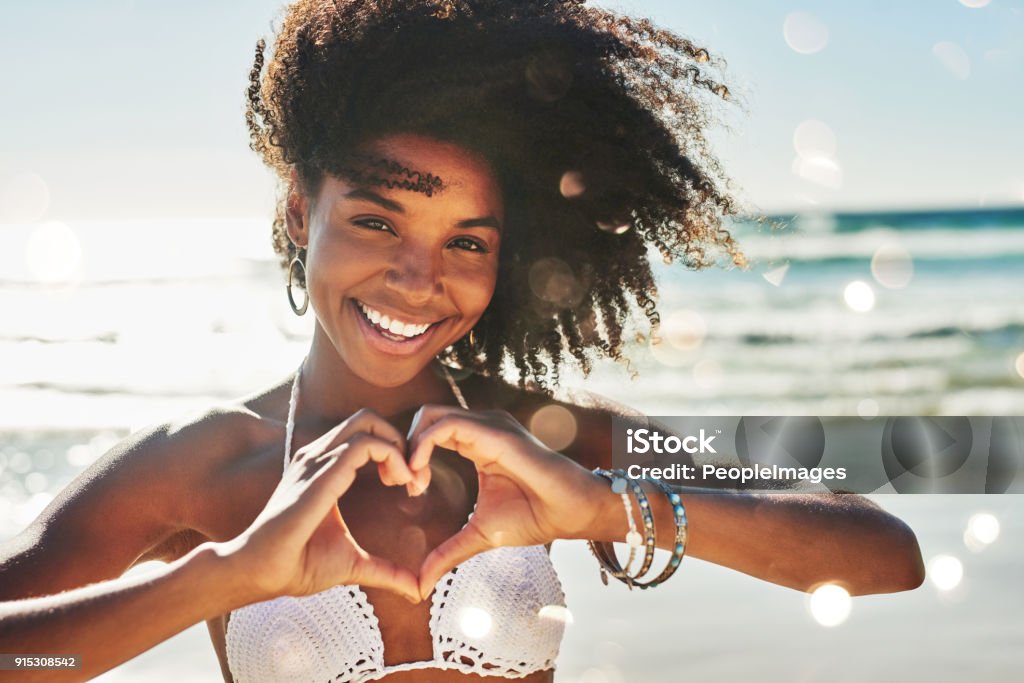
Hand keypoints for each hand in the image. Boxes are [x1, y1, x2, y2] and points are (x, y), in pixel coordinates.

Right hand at [222, 409, 420, 602]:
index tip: (410, 486)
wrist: (260, 574)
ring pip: (368, 422)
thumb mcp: (354, 563)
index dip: (396, 452)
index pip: (365, 435)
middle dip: (401, 440)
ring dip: (399, 447)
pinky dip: (392, 456)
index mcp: (324, 469)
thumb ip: (387, 571)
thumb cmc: (297, 566)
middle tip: (414, 478)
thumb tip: (417, 590)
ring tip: (407, 482)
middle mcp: (319, 457)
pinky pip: (363, 444)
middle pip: (368, 418)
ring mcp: (317, 461)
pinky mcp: (320, 473)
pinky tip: (398, 483)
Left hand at [407, 405, 609, 598]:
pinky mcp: (493, 432)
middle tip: (399, 483)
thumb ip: (447, 553)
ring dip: (410, 446)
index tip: (407, 489)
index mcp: (476, 442)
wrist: (570, 514)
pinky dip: (422, 445)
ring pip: (430, 415)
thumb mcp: (479, 535)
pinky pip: (445, 425)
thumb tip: (420, 585)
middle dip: (402, 446)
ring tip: (410, 482)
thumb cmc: (534, 517)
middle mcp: (480, 427)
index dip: (409, 455)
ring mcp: (488, 425)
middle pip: (424, 417)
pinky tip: (420, 474)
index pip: (430, 431)